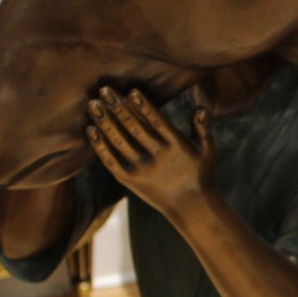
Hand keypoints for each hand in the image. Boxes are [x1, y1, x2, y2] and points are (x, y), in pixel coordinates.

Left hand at [86, 86, 215, 218]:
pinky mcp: (129, 180)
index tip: (131, 90)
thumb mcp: (207, 150)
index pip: (157, 121)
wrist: (189, 207)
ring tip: (93, 104)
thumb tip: (201, 107)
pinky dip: (99, 145)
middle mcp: (158, 157)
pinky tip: (90, 129)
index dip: (143, 106)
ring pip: (119, 141)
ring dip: (104, 121)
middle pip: (134, 127)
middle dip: (118, 107)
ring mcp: (142, 169)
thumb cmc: (199, 173)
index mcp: (177, 145)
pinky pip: (110, 160)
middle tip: (104, 90)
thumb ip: (202, 127)